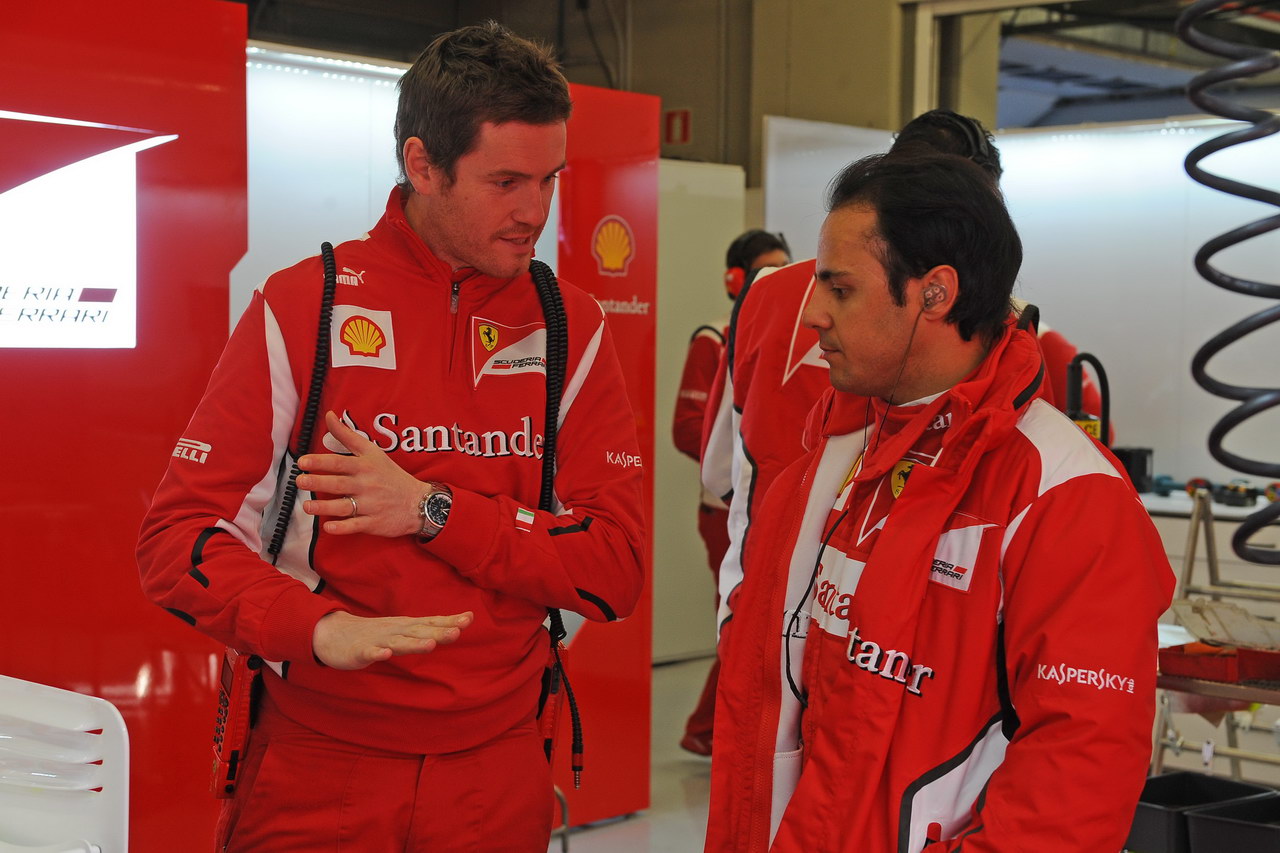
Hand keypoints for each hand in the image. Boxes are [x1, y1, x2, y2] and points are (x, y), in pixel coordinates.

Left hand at [298, 411, 425, 537]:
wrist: (417, 502)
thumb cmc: (390, 475)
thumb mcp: (373, 452)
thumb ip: (347, 435)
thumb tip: (329, 415)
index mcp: (365, 467)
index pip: (340, 463)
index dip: (320, 462)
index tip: (303, 462)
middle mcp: (366, 485)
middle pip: (339, 484)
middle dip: (318, 482)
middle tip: (300, 481)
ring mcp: (370, 505)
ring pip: (344, 506)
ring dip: (323, 507)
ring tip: (307, 506)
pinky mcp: (373, 523)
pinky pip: (355, 526)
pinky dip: (342, 527)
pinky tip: (328, 526)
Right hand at [312, 610, 472, 669]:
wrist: (333, 634)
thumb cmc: (374, 634)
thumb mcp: (403, 631)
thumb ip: (425, 631)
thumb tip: (453, 629)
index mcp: (406, 627)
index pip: (431, 622)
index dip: (449, 621)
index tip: (469, 618)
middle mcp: (395, 630)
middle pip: (419, 631)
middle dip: (438, 631)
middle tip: (457, 632)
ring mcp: (378, 640)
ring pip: (398, 643)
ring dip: (414, 643)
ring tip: (430, 645)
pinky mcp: (360, 651)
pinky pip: (370, 653)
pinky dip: (378, 653)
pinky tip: (385, 655)